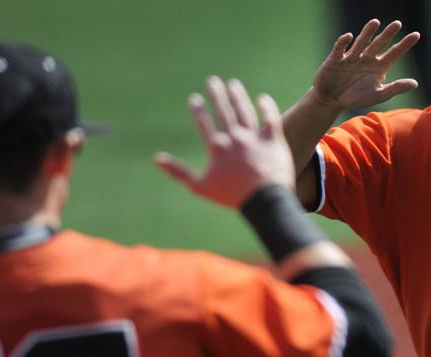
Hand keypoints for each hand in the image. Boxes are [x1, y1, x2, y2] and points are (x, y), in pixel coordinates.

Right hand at [155, 77, 296, 207]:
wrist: (264, 201)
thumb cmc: (232, 196)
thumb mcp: (200, 186)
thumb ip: (178, 171)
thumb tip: (156, 159)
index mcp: (217, 147)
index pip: (204, 123)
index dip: (198, 110)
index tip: (195, 99)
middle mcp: (235, 138)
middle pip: (224, 111)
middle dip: (216, 94)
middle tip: (212, 80)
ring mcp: (255, 138)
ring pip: (245, 111)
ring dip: (238, 96)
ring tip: (233, 84)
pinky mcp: (273, 141)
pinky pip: (271, 119)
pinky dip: (267, 108)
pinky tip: (263, 98)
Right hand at [312, 19, 421, 110]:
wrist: (333, 100)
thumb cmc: (356, 97)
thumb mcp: (378, 95)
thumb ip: (395, 88)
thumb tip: (415, 83)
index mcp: (379, 67)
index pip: (394, 53)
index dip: (405, 44)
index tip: (417, 34)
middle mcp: (367, 59)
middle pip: (379, 44)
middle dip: (388, 34)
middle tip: (398, 23)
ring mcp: (352, 57)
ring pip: (361, 42)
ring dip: (367, 32)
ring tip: (375, 22)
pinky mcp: (336, 59)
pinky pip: (340, 49)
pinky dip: (344, 43)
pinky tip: (349, 36)